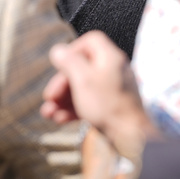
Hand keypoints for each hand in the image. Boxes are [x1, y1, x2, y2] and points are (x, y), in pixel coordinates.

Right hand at [41, 31, 155, 159]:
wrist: (131, 137)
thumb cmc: (108, 105)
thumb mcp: (83, 79)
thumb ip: (69, 61)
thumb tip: (58, 49)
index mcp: (110, 57)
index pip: (90, 41)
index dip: (72, 50)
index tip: (59, 64)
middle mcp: (113, 70)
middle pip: (82, 67)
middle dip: (62, 83)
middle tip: (49, 97)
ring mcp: (113, 89)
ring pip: (83, 87)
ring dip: (63, 99)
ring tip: (48, 113)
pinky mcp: (112, 106)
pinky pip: (90, 101)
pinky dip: (74, 108)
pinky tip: (59, 119)